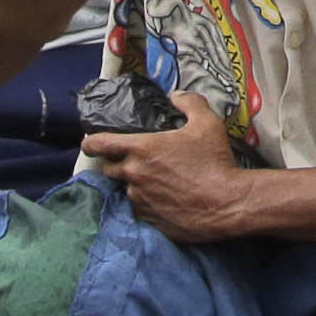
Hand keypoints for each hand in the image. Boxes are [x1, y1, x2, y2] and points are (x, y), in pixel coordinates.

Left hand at [77, 87, 272, 243]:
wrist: (226, 204)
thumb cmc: (215, 162)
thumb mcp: (207, 123)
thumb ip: (189, 103)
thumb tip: (176, 96)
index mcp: (141, 149)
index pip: (100, 144)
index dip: (91, 142)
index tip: (89, 143)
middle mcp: (133, 174)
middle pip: (108, 169)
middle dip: (114, 165)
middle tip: (130, 162)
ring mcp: (139, 199)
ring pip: (125, 190)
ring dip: (133, 186)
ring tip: (152, 184)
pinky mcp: (148, 220)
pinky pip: (138, 210)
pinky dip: (145, 205)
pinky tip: (162, 202)